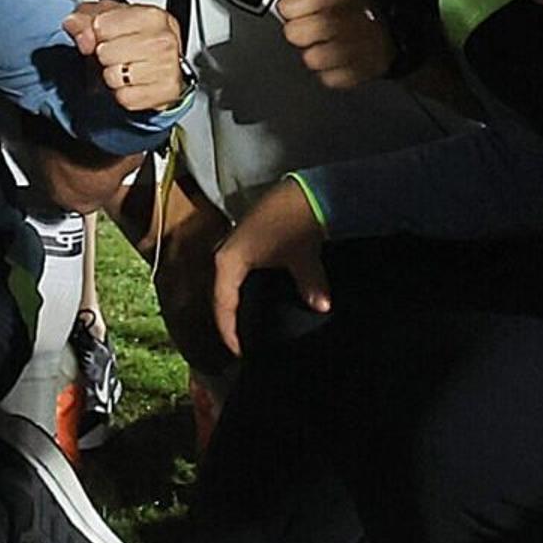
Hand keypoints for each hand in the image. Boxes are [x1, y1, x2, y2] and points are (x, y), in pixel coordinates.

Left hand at [66, 0, 189, 115]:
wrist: (164, 64)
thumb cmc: (137, 39)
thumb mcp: (106, 18)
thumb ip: (83, 19)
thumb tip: (83, 37)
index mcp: (151, 16)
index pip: (101, 26)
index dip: (98, 33)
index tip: (110, 35)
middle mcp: (163, 40)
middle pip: (105, 53)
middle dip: (105, 56)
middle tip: (120, 53)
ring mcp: (167, 67)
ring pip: (113, 77)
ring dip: (114, 76)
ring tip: (127, 68)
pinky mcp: (166, 92)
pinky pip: (124, 98)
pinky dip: (124, 94)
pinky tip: (135, 83)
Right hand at [208, 175, 327, 358]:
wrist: (301, 190)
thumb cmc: (293, 224)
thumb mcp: (301, 258)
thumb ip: (309, 285)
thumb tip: (321, 306)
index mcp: (227, 262)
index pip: (222, 305)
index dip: (229, 331)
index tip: (239, 352)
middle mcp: (224, 254)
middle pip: (221, 295)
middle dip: (229, 319)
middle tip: (241, 341)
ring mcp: (234, 245)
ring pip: (229, 283)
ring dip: (236, 302)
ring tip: (247, 323)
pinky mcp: (248, 240)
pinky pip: (240, 273)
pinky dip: (246, 288)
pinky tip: (258, 296)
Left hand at [268, 0, 386, 88]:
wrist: (388, 34)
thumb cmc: (344, 3)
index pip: (288, 7)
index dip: (291, 8)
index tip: (304, 6)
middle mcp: (346, 19)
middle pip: (295, 35)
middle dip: (301, 33)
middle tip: (317, 26)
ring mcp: (356, 47)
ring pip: (311, 59)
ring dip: (316, 54)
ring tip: (329, 43)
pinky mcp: (362, 72)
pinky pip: (329, 79)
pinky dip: (333, 73)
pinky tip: (342, 59)